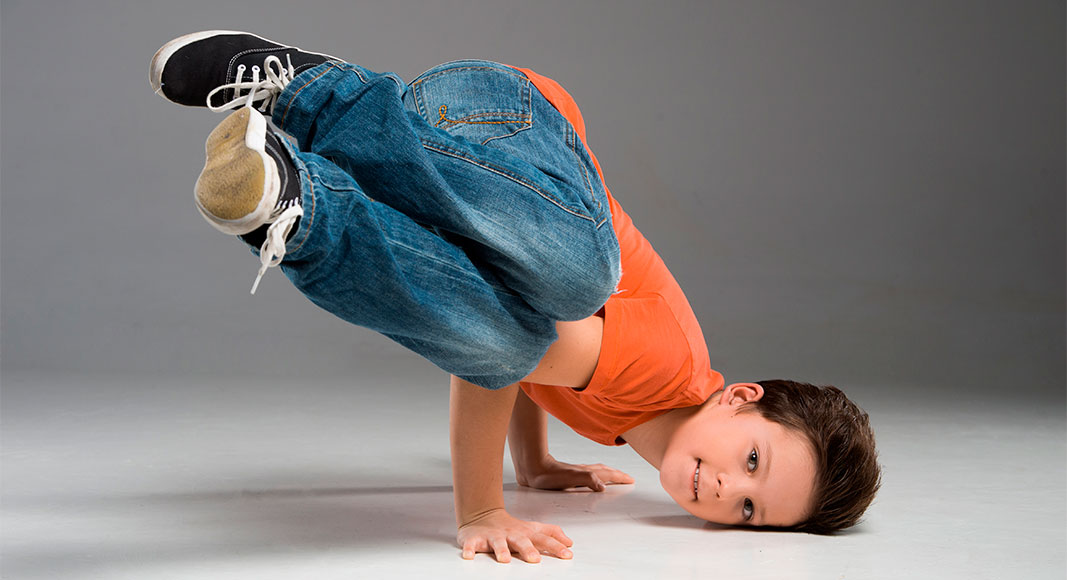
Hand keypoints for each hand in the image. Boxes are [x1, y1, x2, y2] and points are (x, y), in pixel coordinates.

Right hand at [457, 508, 573, 562]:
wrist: (482, 515)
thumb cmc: (510, 527)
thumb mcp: (532, 529)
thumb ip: (551, 535)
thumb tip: (570, 543)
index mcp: (525, 534)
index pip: (543, 539)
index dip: (556, 547)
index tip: (567, 554)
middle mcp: (510, 535)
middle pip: (521, 541)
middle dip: (528, 550)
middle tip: (535, 559)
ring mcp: (492, 537)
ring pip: (497, 543)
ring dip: (501, 550)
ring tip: (505, 559)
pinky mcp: (475, 539)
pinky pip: (471, 545)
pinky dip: (469, 550)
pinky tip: (469, 556)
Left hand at [517, 454, 634, 491]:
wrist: (532, 468)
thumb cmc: (548, 475)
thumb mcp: (571, 478)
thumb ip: (589, 480)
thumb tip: (603, 487)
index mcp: (586, 473)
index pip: (608, 474)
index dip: (620, 477)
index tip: (631, 480)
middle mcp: (583, 471)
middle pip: (604, 471)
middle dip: (617, 474)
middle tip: (626, 478)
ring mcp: (575, 472)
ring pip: (596, 471)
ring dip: (607, 473)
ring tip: (612, 476)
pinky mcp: (567, 475)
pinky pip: (587, 474)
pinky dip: (594, 476)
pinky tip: (589, 479)